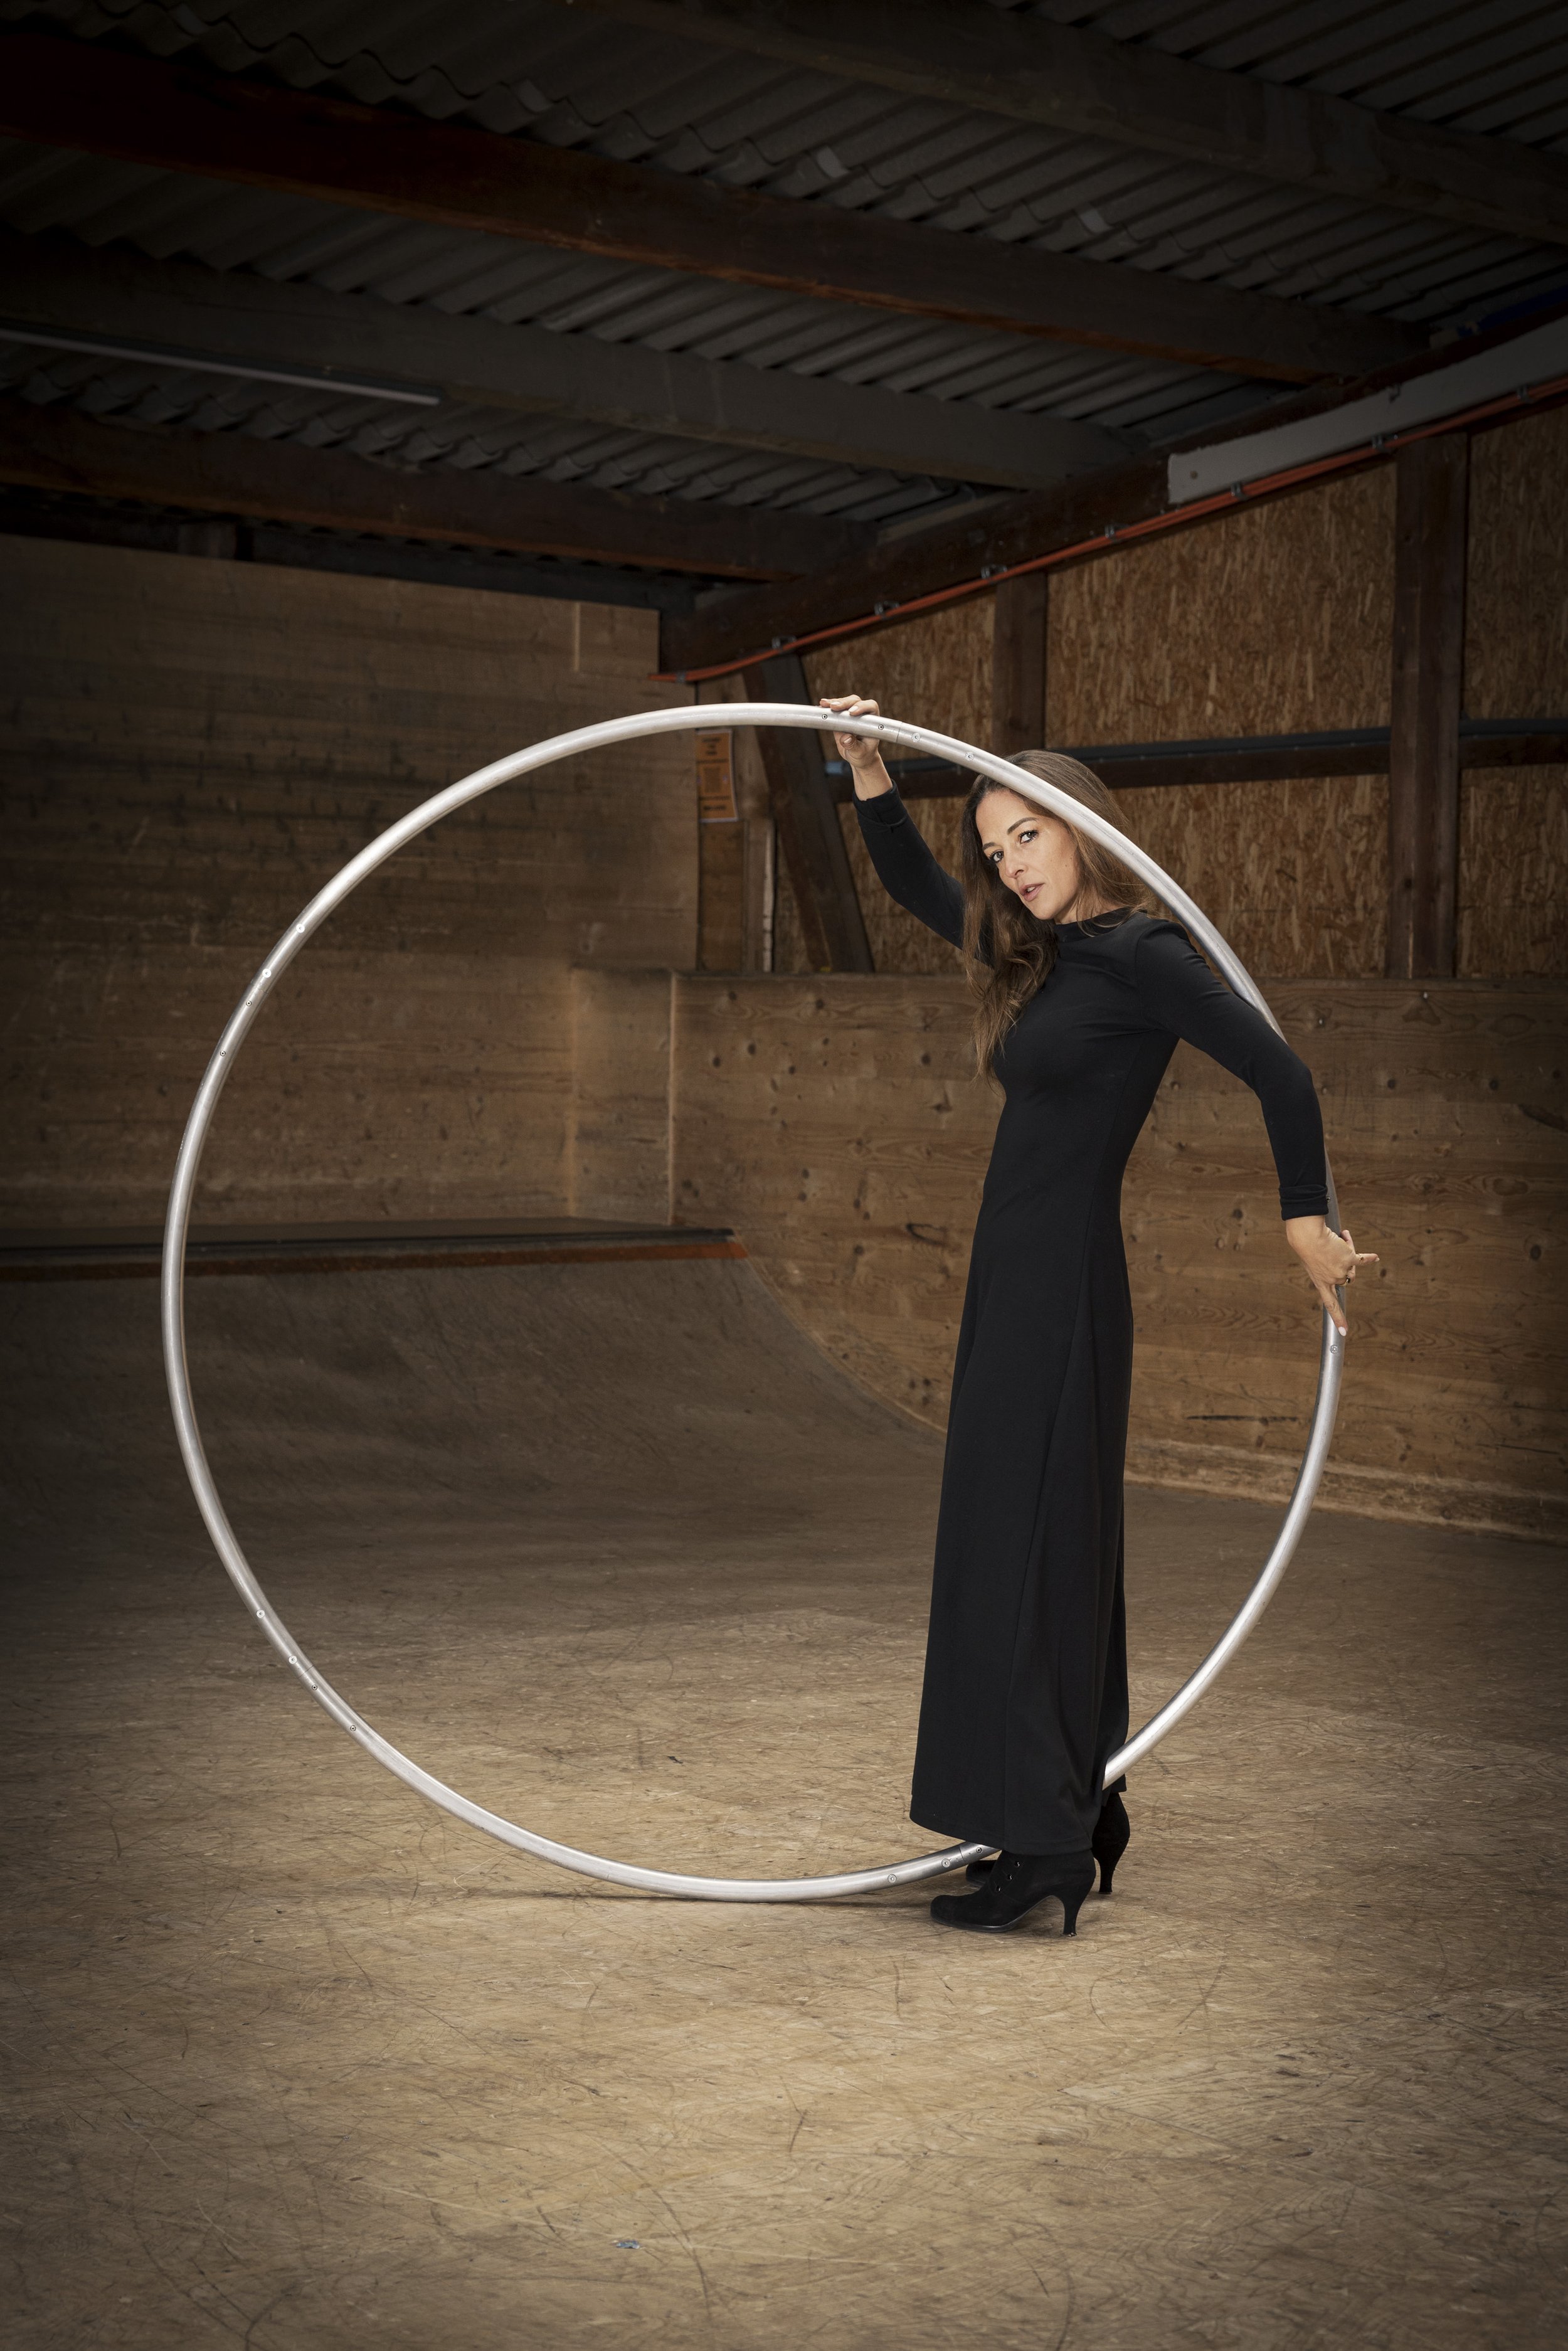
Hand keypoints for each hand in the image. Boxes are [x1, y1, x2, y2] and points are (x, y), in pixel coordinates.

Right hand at [818, 693, 892, 795]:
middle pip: (854, 701)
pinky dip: (827, 708)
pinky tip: (820, 707)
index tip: (852, 712)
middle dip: (844, 703)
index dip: (861, 706)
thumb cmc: (863, 754)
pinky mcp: (840, 717)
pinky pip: (834, 709)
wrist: (858, 756)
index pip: (870, 707)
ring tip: (823, 705)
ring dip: (833, 703)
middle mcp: (862, 713)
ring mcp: (850, 714)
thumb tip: (846, 738)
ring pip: (843, 702)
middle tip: (834, 707)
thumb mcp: (859, 752)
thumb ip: (853, 745)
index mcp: (872, 720)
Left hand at [1285, 1216, 1377, 1335]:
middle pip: (1346, 1279)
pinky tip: (1375, 1258)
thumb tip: (1345, 1274)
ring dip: (1348, 1254)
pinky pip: (1362, 1260)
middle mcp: (1332, 1280)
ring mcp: (1341, 1270)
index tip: (1344, 1331)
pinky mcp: (1349, 1259)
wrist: (1309, 1237)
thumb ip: (1326, 1271)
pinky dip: (1368, 1258)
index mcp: (1320, 1283)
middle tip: (1336, 1251)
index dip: (1338, 1318)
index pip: (1330, 1305)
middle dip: (1344, 1268)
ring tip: (1339, 1238)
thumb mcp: (1312, 1264)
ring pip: (1352, 1268)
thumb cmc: (1306, 1247)